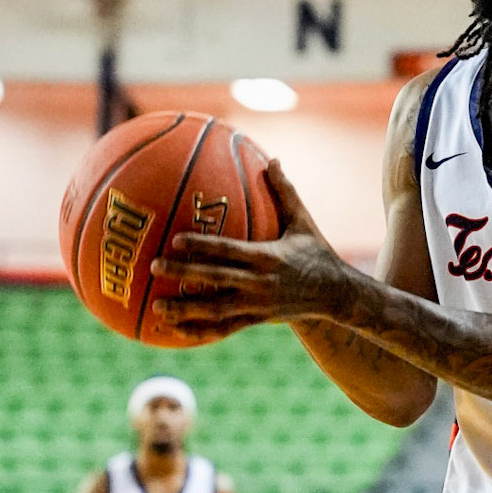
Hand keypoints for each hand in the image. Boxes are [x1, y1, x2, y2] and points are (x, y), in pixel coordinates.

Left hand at [152, 158, 345, 336]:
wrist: (337, 296)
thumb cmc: (317, 254)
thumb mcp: (304, 222)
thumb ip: (285, 192)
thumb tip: (272, 160)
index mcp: (267, 257)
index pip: (229, 250)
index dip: (202, 246)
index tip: (177, 239)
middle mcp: (259, 283)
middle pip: (215, 279)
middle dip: (183, 274)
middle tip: (154, 266)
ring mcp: (256, 306)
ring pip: (215, 311)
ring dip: (185, 311)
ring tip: (156, 308)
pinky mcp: (256, 320)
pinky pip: (224, 329)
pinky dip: (200, 332)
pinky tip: (176, 332)